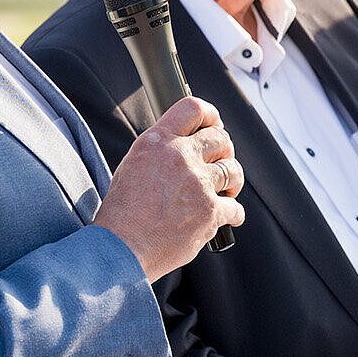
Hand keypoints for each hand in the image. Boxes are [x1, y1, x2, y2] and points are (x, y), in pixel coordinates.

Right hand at [94, 96, 243, 281]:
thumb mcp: (132, 166)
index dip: (210, 114)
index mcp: (157, 142)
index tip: (214, 123)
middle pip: (220, 137)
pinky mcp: (210, 212)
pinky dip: (233, 214)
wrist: (121, 248)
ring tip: (226, 189)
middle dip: (223, 149)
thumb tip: (181, 146)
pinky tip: (225, 218)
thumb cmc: (121, 213)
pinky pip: (235, 207)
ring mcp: (198, 184)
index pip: (192, 108)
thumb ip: (159, 150)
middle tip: (220, 160)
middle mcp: (180, 157)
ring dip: (232, 179)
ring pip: (233, 169)